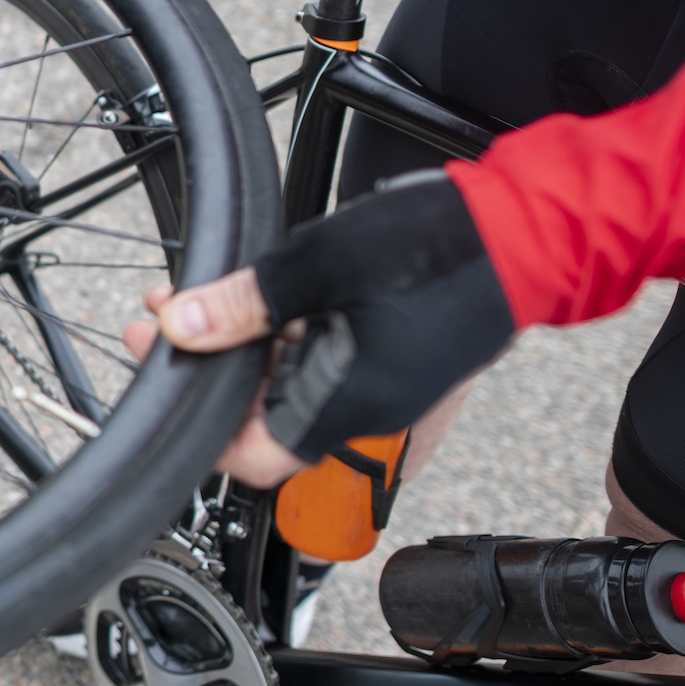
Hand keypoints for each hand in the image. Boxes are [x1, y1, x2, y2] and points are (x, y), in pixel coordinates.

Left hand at [120, 170, 515, 484]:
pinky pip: (319, 355)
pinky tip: (246, 293)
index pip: (256, 459)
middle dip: (205, 368)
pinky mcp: (386, 352)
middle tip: (158, 324)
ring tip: (187, 298)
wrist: (526, 226)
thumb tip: (179, 329)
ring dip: (235, 342)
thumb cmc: (440, 250)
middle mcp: (363, 408)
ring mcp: (376, 381)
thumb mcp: (317, 269)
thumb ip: (242, 306)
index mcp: (348, 407)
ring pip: (286, 379)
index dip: (204, 430)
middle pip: (261, 413)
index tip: (169, 386)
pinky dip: (278, 330)